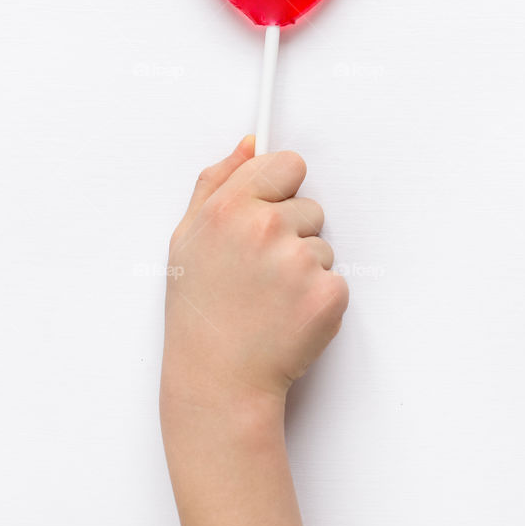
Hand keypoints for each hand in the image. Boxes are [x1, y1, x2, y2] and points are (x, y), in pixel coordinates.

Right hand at [160, 136, 348, 417]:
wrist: (217, 382)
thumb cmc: (200, 311)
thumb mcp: (187, 238)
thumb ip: (216, 182)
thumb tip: (250, 143)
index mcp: (230, 207)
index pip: (286, 164)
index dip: (280, 189)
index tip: (269, 213)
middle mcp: (265, 228)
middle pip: (309, 207)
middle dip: (290, 235)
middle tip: (259, 273)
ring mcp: (299, 262)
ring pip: (323, 245)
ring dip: (305, 269)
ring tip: (270, 300)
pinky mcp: (327, 295)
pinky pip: (337, 279)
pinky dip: (319, 299)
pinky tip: (288, 318)